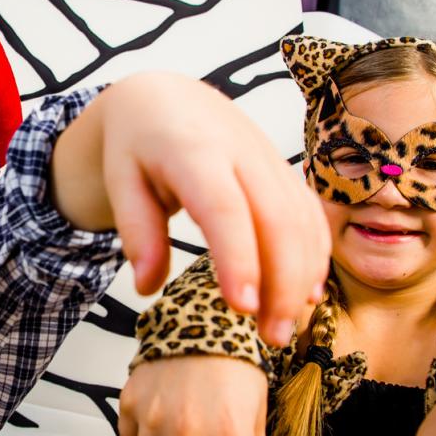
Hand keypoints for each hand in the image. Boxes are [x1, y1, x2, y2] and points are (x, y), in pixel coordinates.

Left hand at [52, 72, 329, 343]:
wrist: (165, 97)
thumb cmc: (138, 144)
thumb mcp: (119, 180)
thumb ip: (135, 231)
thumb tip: (147, 285)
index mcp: (194, 151)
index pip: (224, 208)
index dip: (239, 258)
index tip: (243, 308)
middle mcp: (242, 152)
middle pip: (278, 219)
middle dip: (282, 283)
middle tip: (270, 338)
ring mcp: (269, 160)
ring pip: (302, 220)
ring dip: (303, 277)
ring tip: (283, 329)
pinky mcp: (283, 171)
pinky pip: (310, 215)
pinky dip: (315, 256)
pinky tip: (307, 295)